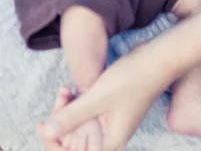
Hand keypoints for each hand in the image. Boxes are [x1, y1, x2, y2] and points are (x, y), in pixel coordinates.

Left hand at [38, 44, 170, 150]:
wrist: (158, 59)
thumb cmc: (132, 80)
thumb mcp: (97, 98)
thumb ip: (70, 117)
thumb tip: (47, 132)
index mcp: (109, 143)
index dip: (54, 142)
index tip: (43, 123)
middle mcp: (109, 136)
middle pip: (73, 141)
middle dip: (60, 123)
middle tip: (60, 98)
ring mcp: (109, 121)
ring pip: (78, 125)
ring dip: (66, 111)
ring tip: (64, 90)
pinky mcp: (109, 108)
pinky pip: (85, 113)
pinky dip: (76, 103)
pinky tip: (71, 89)